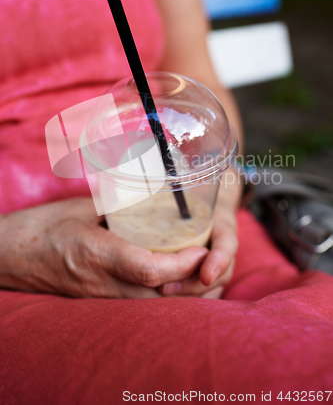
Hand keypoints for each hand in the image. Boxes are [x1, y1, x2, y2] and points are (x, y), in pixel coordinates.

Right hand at [0, 198, 207, 298]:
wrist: (9, 257)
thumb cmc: (41, 227)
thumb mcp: (80, 207)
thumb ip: (117, 204)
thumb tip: (150, 196)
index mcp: (94, 253)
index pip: (146, 269)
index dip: (181, 264)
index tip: (202, 249)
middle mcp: (100, 283)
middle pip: (158, 298)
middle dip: (195, 285)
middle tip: (213, 261)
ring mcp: (99, 298)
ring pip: (153, 309)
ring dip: (185, 296)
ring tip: (205, 273)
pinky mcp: (99, 303)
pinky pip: (141, 308)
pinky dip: (167, 299)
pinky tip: (181, 284)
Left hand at [159, 171, 240, 298]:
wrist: (212, 194)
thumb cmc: (195, 186)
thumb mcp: (187, 179)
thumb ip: (170, 178)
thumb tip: (134, 170)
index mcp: (221, 222)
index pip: (227, 243)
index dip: (219, 259)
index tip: (205, 273)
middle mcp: (222, 244)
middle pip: (220, 272)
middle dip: (197, 285)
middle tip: (166, 289)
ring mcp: (218, 259)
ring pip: (213, 285)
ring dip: (192, 294)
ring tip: (162, 294)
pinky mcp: (208, 271)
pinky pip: (206, 290)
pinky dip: (191, 298)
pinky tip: (168, 301)